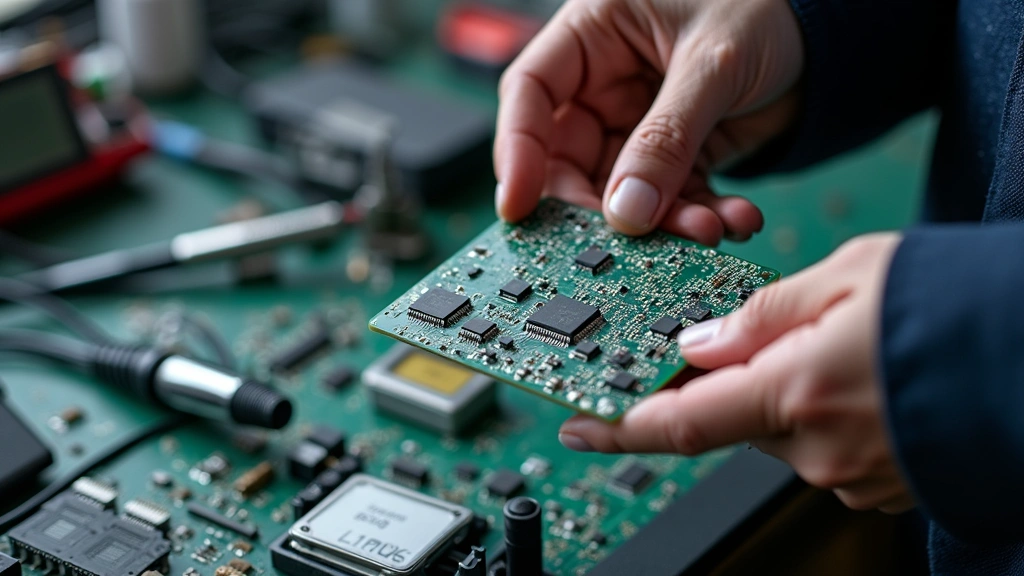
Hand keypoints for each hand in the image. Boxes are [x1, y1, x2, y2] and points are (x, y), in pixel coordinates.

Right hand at [494, 0, 804, 242]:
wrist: (828, 33)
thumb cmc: (765, 5)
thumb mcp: (711, 62)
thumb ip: (667, 138)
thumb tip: (627, 211)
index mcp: (593, 35)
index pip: (531, 96)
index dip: (518, 152)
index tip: (519, 205)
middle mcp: (605, 84)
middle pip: (569, 160)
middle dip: (601, 206)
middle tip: (632, 237)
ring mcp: (638, 124)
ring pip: (623, 192)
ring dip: (663, 221)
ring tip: (707, 229)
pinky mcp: (676, 155)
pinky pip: (671, 199)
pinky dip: (697, 217)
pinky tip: (732, 219)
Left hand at [558, 234, 914, 512]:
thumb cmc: (956, 306)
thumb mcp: (847, 275)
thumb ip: (760, 314)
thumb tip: (699, 341)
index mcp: (793, 392)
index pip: (678, 422)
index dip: (618, 425)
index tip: (577, 421)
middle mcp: (815, 446)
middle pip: (733, 416)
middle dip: (737, 377)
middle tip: (775, 332)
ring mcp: (849, 471)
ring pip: (779, 427)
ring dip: (786, 388)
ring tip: (844, 344)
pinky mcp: (878, 481)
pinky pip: (822, 443)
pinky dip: (821, 407)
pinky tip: (863, 374)